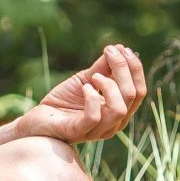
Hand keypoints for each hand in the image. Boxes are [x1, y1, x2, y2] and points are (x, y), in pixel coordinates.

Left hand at [19, 44, 147, 145]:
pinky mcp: (78, 132)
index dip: (134, 67)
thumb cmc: (64, 101)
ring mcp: (97, 131)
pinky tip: (84, 88)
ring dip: (109, 85)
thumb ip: (103, 67)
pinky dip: (91, 97)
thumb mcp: (86, 79)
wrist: (39, 118)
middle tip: (108, 52)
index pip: (139, 90)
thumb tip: (121, 48)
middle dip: (123, 69)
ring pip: (119, 109)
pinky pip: (94, 117)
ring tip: (94, 75)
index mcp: (120, 111)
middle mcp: (114, 124)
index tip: (122, 48)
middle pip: (133, 95)